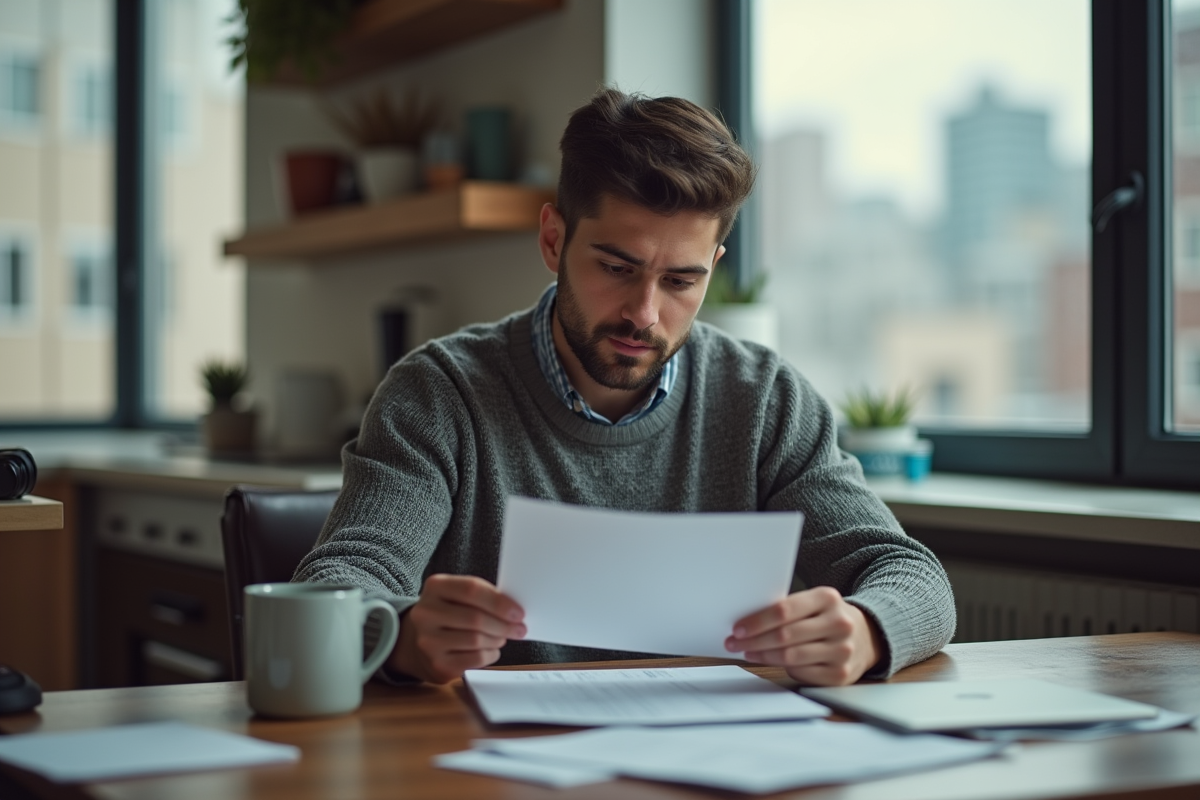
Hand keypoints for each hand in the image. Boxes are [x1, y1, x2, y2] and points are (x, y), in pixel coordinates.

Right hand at [388, 574, 524, 683]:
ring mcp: (428, 640)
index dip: (499, 602)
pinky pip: (474, 659)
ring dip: (497, 639)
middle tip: (520, 628)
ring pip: (476, 640)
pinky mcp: (437, 663)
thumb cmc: (449, 613)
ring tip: (502, 637)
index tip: (518, 612)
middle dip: (504, 624)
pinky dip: (490, 654)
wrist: (417, 640)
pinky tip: (491, 649)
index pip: (471, 589)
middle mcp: (426, 613)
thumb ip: (481, 596)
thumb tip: (514, 611)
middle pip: (475, 618)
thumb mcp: (457, 596)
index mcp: (435, 587)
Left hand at [724, 586, 884, 685]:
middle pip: (785, 635)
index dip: (756, 621)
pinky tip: (772, 662)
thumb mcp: (814, 603)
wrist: (867, 636)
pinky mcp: (841, 674)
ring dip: (763, 656)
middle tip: (734, 643)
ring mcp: (843, 651)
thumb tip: (747, 623)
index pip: (783, 610)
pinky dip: (783, 668)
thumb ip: (788, 609)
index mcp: (828, 598)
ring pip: (791, 657)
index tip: (738, 628)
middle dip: (754, 640)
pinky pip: (802, 673)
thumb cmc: (827, 617)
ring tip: (748, 652)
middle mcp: (839, 624)